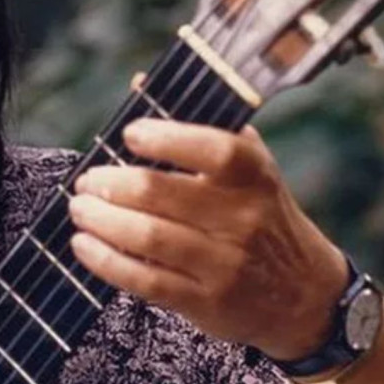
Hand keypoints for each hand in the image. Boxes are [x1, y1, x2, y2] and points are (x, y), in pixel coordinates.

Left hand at [67, 118, 348, 359]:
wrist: (304, 294)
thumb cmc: (261, 215)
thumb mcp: (248, 167)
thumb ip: (197, 125)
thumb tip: (139, 82)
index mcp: (254, 176)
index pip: (214, 149)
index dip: (165, 138)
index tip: (129, 133)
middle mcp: (243, 219)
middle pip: (162, 194)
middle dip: (111, 184)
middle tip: (87, 181)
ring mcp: (225, 263)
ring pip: (148, 237)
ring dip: (101, 220)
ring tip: (80, 208)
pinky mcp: (206, 301)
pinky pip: (146, 279)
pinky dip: (106, 261)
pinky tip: (85, 245)